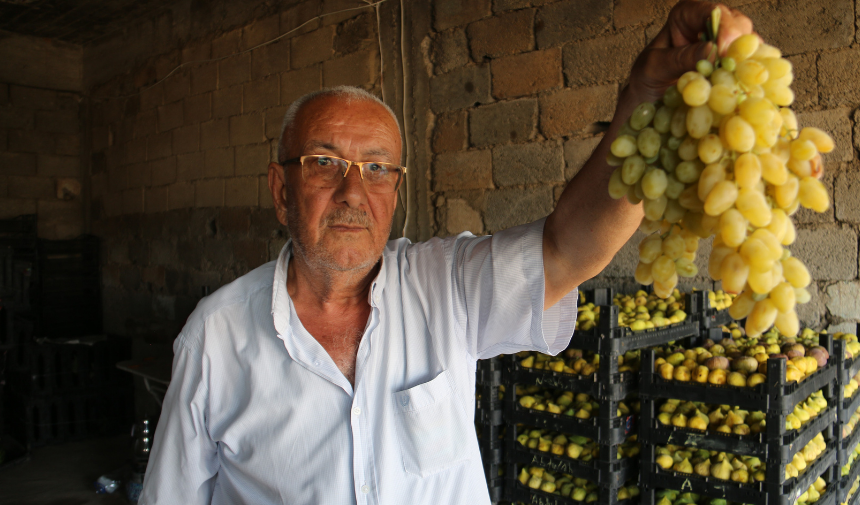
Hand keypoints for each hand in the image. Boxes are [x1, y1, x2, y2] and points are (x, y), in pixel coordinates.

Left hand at [626, 1, 754, 103]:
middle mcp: (710, 23)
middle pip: (738, 24)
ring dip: (746, 62)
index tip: (724, 51)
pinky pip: (749, 63)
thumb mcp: (654, 67)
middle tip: (734, 68)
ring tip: (739, 80)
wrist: (648, 98)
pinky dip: (749, 74)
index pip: (712, 11)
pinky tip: (745, 85)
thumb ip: (680, 58)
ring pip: (748, 44)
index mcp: (687, 15)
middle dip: (739, 46)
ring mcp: (724, 43)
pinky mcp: (732, 63)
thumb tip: (712, 50)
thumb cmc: (647, 76)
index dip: (724, 28)